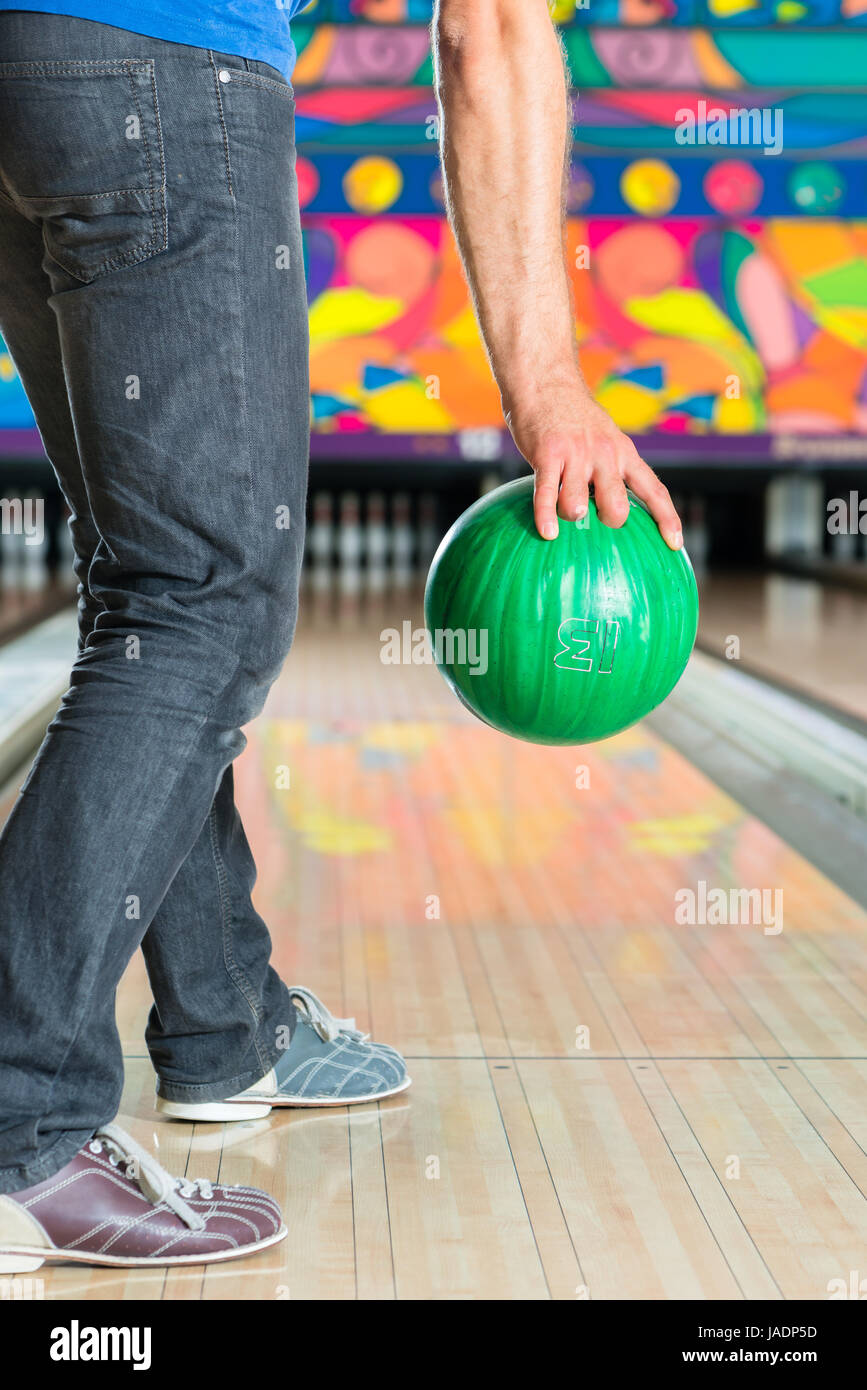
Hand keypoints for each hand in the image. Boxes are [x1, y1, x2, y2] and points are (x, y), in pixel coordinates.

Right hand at [504, 378, 683, 548]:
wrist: (546, 382)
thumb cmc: (573, 417)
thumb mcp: (605, 438)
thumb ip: (610, 469)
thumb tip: (609, 507)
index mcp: (624, 453)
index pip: (653, 490)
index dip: (667, 519)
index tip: (674, 545)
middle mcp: (605, 455)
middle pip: (617, 506)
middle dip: (609, 520)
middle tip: (595, 517)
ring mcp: (576, 455)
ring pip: (576, 505)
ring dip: (571, 516)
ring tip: (563, 514)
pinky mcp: (547, 455)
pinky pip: (546, 494)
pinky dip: (546, 517)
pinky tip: (547, 532)